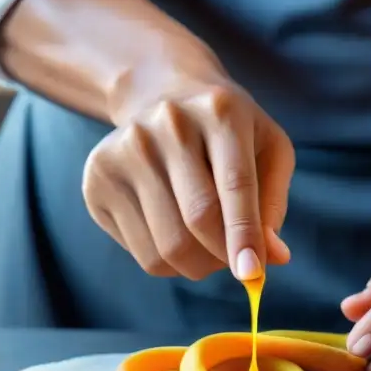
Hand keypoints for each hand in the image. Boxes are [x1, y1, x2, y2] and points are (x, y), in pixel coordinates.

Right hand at [82, 50, 293, 280]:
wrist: (162, 96)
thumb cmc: (228, 134)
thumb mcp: (268, 152)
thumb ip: (273, 205)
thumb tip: (273, 258)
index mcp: (220, 111)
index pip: (235, 185)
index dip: (244, 234)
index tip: (252, 274)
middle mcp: (167, 123)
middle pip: (198, 219)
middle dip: (224, 257)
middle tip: (236, 262)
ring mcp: (124, 149)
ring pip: (167, 247)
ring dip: (197, 265)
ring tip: (206, 245)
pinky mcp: (97, 178)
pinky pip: (141, 253)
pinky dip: (168, 262)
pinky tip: (174, 233)